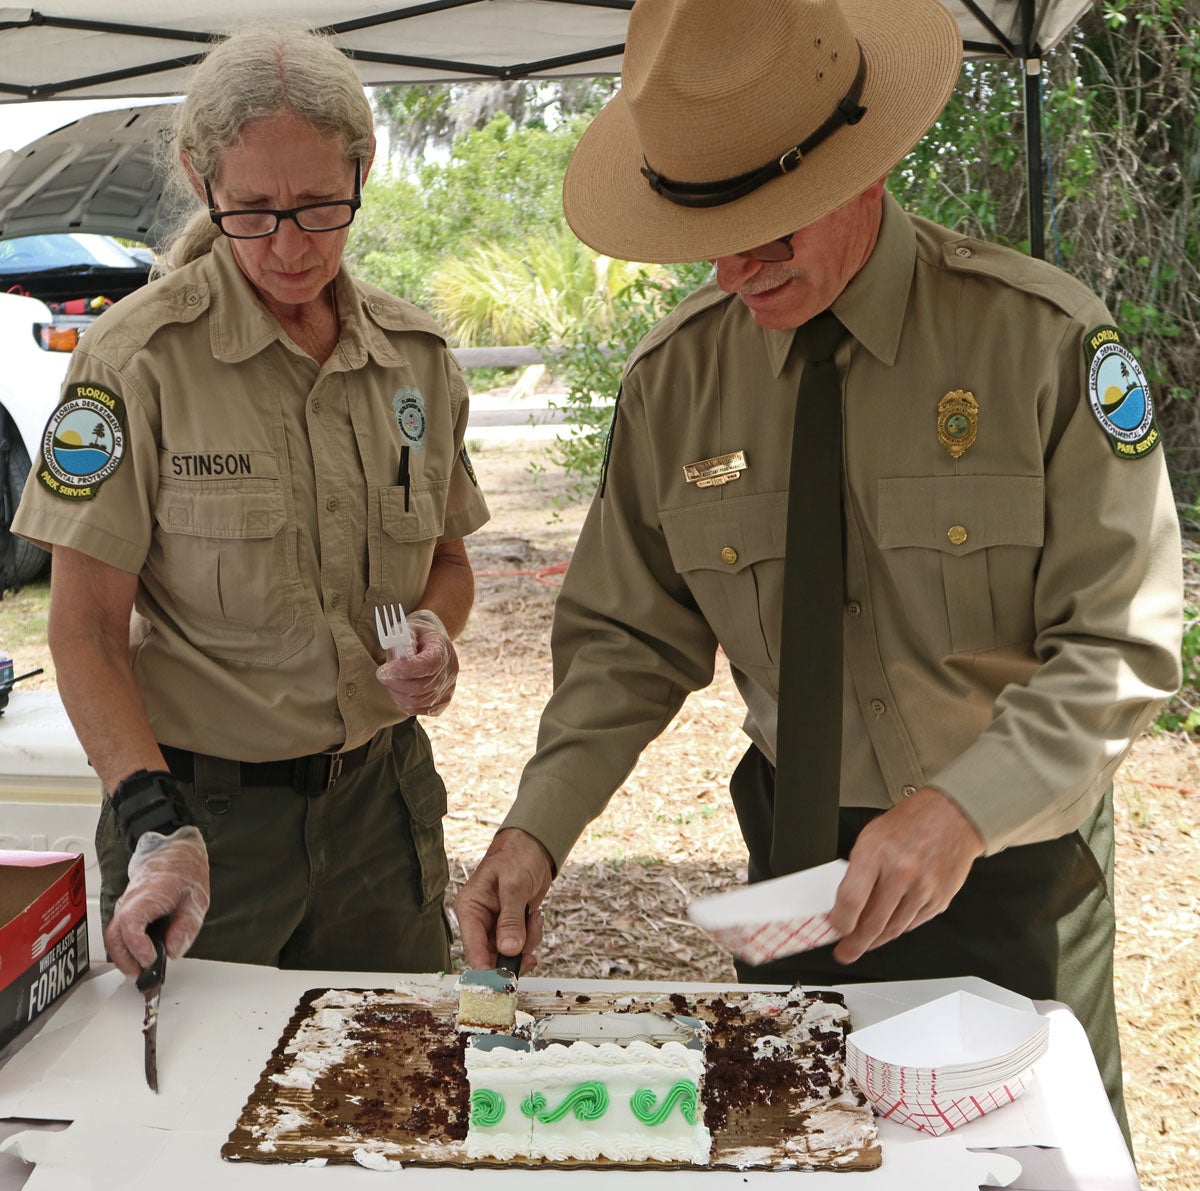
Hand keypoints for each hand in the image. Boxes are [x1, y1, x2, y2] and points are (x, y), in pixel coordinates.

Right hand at [104, 826, 209, 975]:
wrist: (174, 851)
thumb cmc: (185, 872)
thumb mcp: (196, 898)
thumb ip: (186, 926)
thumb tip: (173, 952)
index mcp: (148, 896)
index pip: (130, 925)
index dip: (137, 947)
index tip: (151, 960)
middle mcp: (130, 902)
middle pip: (114, 936)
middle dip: (125, 961)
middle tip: (144, 976)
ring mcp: (125, 906)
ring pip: (113, 937)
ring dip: (124, 958)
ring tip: (143, 971)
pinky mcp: (126, 911)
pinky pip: (119, 933)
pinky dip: (126, 949)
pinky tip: (141, 958)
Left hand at [375, 609, 458, 716]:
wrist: (431, 644)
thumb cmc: (416, 637)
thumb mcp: (408, 629)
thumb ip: (403, 641)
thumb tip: (400, 659)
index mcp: (443, 649)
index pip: (428, 665)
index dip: (404, 670)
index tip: (383, 670)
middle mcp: (450, 670)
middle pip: (420, 687)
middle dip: (395, 684)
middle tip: (381, 675)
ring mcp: (448, 688)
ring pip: (418, 702)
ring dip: (397, 694)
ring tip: (390, 682)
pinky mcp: (443, 701)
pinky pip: (420, 710)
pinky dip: (405, 704)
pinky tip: (400, 691)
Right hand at [454, 828, 553, 970]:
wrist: (534, 846)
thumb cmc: (517, 856)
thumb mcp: (514, 886)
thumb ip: (511, 919)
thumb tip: (509, 950)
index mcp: (470, 908)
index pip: (471, 947)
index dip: (484, 967)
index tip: (499, 982)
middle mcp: (479, 920)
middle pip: (490, 955)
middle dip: (513, 955)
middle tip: (530, 956)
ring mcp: (495, 924)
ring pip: (508, 953)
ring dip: (526, 942)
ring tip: (533, 918)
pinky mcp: (511, 926)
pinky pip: (521, 944)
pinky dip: (532, 936)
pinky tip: (535, 916)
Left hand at [828, 788, 983, 964]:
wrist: (951, 816)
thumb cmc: (908, 824)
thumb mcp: (870, 838)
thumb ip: (857, 871)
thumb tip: (844, 904)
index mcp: (876, 853)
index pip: (851, 900)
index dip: (839, 922)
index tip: (834, 929)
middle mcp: (902, 873)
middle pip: (872, 923)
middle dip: (854, 944)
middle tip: (845, 952)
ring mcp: (923, 889)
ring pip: (893, 929)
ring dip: (876, 940)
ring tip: (865, 942)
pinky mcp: (940, 900)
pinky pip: (913, 924)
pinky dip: (898, 929)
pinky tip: (890, 926)